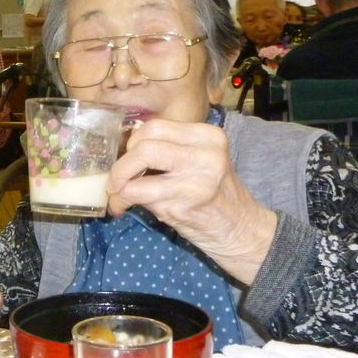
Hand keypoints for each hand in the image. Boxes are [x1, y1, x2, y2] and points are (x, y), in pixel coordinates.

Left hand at [105, 118, 276, 283]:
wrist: (241, 231)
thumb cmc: (213, 196)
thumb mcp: (198, 162)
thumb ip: (168, 150)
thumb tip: (122, 147)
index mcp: (208, 136)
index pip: (155, 126)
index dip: (132, 143)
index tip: (126, 158)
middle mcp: (206, 153)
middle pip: (145, 142)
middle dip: (122, 162)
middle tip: (117, 178)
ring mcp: (196, 178)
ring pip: (138, 165)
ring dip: (118, 182)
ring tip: (116, 194)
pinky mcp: (185, 203)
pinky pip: (138, 193)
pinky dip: (121, 200)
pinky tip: (122, 207)